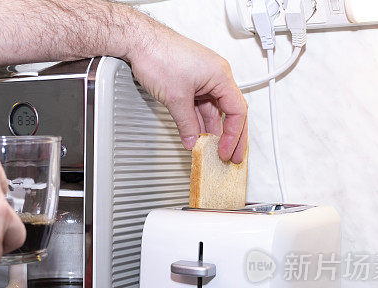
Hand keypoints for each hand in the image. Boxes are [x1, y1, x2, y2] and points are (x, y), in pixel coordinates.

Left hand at [127, 27, 247, 162]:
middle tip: (230, 156)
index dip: (233, 135)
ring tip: (210, 151)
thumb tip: (192, 140)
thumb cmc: (159, 55)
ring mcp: (203, 79)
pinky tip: (197, 135)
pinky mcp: (190, 81)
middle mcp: (215, 76)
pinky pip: (200, 106)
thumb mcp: (176, 98)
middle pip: (229, 112)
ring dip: (211, 131)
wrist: (140, 41)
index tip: (226, 151)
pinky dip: (198, 121)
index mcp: (220, 76)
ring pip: (212, 111)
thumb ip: (186, 124)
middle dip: (229, 136)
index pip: (237, 111)